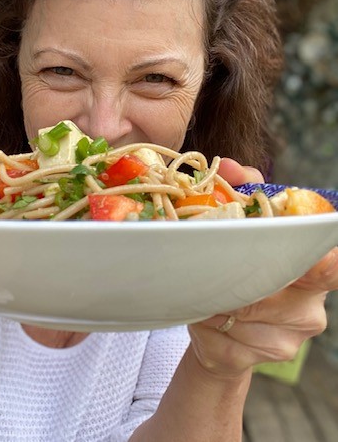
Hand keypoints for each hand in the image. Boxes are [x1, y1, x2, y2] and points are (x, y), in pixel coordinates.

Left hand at [188, 158, 337, 377]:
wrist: (223, 325)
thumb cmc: (240, 263)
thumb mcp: (245, 221)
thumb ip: (243, 188)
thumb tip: (227, 167)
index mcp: (315, 266)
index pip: (329, 265)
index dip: (317, 261)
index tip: (292, 254)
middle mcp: (312, 304)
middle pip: (276, 289)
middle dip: (240, 275)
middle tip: (212, 263)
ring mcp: (292, 336)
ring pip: (246, 313)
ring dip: (215, 298)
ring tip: (200, 287)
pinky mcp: (265, 358)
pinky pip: (229, 340)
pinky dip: (207, 324)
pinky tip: (203, 315)